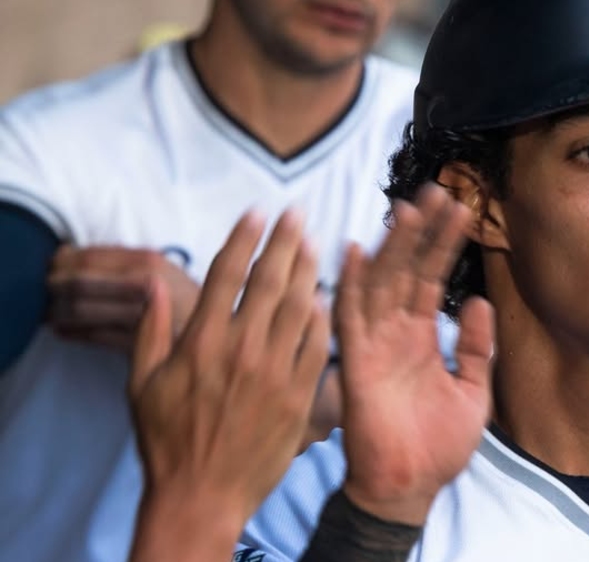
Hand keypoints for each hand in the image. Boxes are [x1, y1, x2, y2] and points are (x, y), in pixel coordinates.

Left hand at [47, 246, 199, 351]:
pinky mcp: (139, 345)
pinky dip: (74, 333)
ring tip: (52, 312)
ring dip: (59, 311)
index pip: (90, 256)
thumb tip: (67, 254)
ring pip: (82, 310)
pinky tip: (64, 331)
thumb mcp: (164, 270)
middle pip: (81, 282)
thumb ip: (123, 262)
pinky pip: (95, 337)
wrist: (225, 335)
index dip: (63, 260)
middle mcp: (144, 284)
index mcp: (150, 261)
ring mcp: (141, 316)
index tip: (53, 264)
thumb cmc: (190, 303)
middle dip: (55, 286)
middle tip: (47, 289)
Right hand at [127, 209, 330, 560]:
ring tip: (314, 242)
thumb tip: (153, 284)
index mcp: (201, 342)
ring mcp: (275, 372)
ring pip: (298, 307)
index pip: (228, 274)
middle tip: (297, 214)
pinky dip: (322, 318)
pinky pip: (318, 346)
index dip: (244, 237)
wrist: (201, 496)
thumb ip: (151, 330)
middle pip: (269, 281)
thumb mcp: (141, 384)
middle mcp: (242, 350)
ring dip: (308, 269)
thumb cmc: (166, 441)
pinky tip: (325, 296)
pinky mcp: (300, 396)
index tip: (257, 212)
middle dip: (284, 241)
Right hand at [335, 184, 493, 524]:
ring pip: (382, 282)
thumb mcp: (474, 390)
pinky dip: (351, 284)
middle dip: (422, 231)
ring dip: (394, 245)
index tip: (458, 207)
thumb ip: (478, 348)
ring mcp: (376, 344)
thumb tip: (481, 302)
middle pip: (407, 270)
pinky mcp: (358, 362)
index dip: (443, 243)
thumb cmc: (439, 446)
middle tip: (439, 190)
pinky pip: (351, 317)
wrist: (411, 486)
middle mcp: (396, 332)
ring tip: (411, 207)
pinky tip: (354, 250)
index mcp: (421, 337)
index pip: (432, 278)